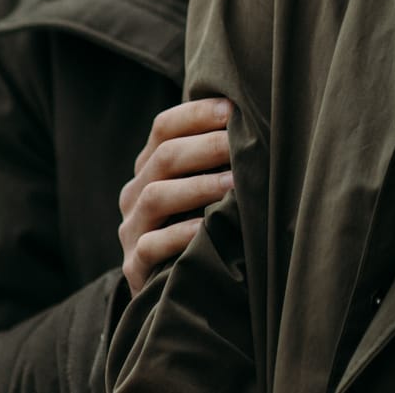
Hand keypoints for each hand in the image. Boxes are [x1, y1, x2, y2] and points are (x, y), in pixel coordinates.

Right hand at [118, 98, 233, 293]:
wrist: (175, 286)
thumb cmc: (203, 220)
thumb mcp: (206, 184)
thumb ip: (219, 156)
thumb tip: (262, 121)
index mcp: (151, 165)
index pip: (165, 127)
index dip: (197, 114)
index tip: (233, 109)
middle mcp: (136, 192)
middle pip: (164, 157)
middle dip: (206, 146)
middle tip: (241, 144)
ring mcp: (132, 229)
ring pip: (155, 197)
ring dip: (198, 186)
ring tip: (234, 184)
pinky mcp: (135, 266)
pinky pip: (151, 245)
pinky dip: (180, 234)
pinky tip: (207, 228)